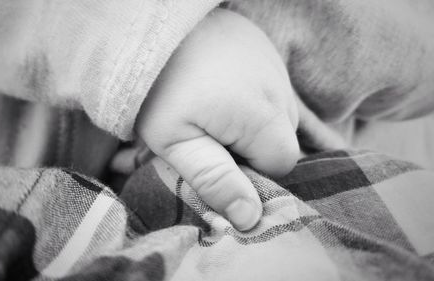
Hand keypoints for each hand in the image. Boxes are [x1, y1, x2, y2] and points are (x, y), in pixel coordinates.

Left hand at [136, 9, 298, 230]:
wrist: (152, 26)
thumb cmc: (158, 87)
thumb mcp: (175, 141)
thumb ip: (215, 180)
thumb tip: (250, 218)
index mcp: (263, 118)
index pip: (281, 165)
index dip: (250, 172)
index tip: (216, 161)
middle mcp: (280, 91)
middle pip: (281, 140)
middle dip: (250, 149)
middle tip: (208, 138)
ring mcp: (276, 68)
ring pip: (278, 116)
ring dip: (251, 125)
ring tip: (214, 114)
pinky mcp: (267, 53)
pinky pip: (273, 90)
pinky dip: (256, 102)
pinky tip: (228, 93)